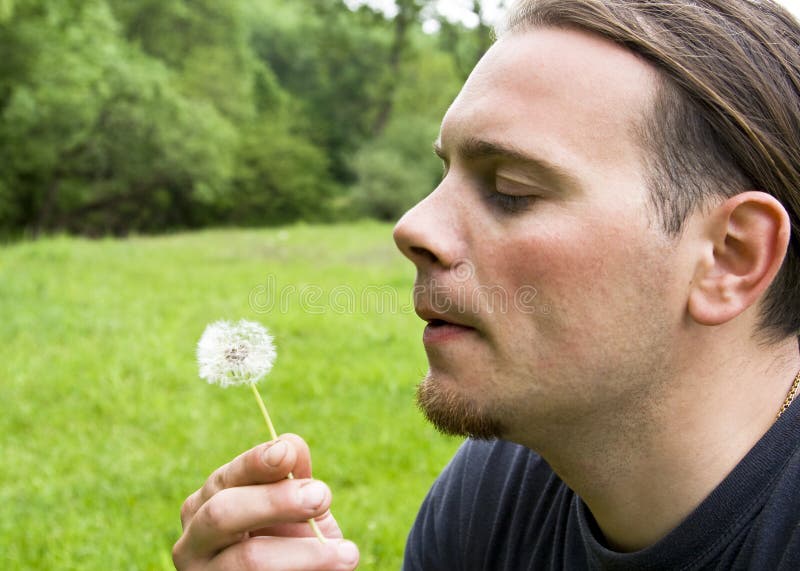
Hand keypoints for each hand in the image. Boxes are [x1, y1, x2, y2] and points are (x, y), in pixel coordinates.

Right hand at [173, 434, 359, 569]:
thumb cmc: (288, 541)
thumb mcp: (293, 505)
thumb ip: (291, 475)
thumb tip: (289, 444)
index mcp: (205, 504)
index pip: (226, 477)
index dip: (256, 462)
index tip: (288, 453)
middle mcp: (193, 541)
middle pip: (222, 514)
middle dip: (275, 501)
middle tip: (323, 495)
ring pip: (249, 559)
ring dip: (305, 553)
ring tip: (348, 553)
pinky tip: (337, 568)